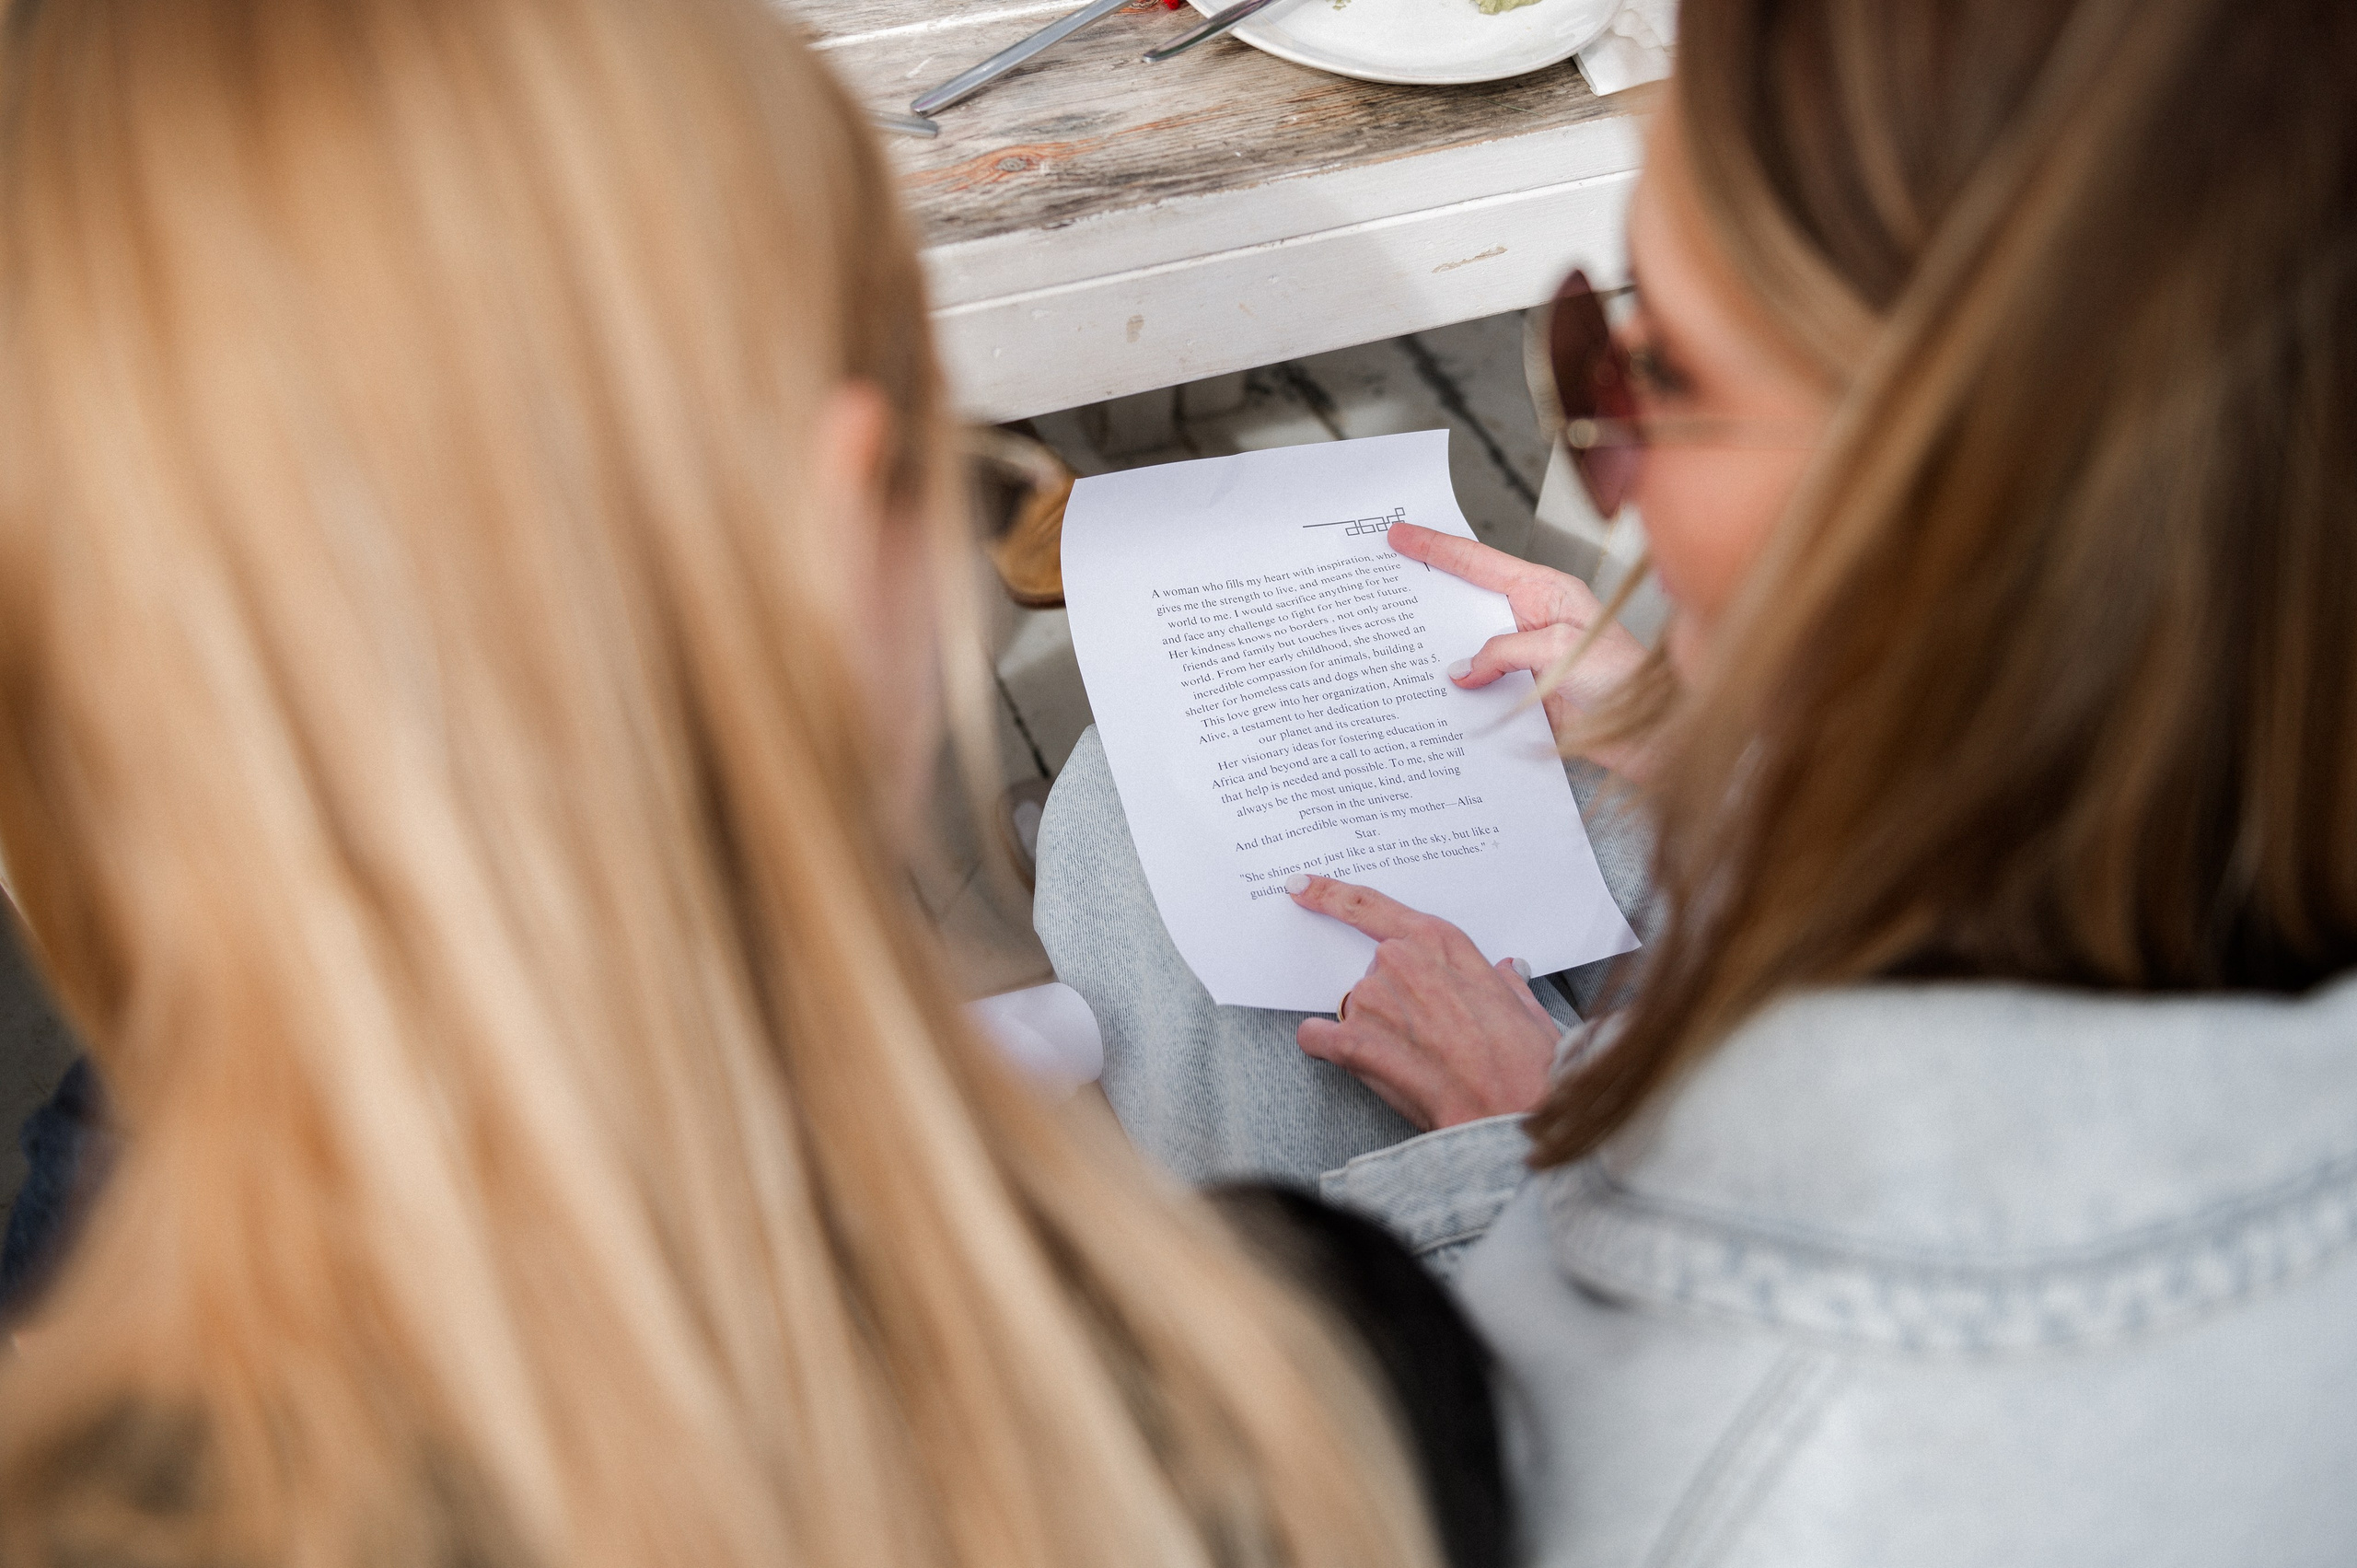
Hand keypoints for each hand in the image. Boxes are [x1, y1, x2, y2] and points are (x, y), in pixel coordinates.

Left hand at [1288, 874, 1562, 1131]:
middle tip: (1427, 1038)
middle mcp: (1397, 961)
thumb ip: (1503, 981)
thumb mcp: (1524, 1006)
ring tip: (1416, 1061)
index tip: (1301, 887)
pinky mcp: (1352, 1042)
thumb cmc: (1523, 1062)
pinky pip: (1316, 1036)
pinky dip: (1327, 1046)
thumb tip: (1506, 971)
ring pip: (1353, 1007)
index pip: (1370, 906)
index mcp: (1439, 942)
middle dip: (1392, 1002)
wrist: (1507, 1113)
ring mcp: (1372, 999)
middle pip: (1371, 972)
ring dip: (1373, 1031)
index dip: (1329, 894)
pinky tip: (1359, 1063)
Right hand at [1387, 522, 1650, 773]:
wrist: (1648, 738)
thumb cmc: (1626, 683)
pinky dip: (1456, 688)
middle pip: (1467, 599)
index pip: (1480, 561)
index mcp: (1546, 592)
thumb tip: (1464, 669)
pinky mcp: (1522, 691)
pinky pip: (1479, 683)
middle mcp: (1533, 619)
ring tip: (1399, 646)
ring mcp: (1525, 656)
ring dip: (1439, 649)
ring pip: (1468, 645)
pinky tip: (1434, 693)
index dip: (1436, 547)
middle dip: (1427, 592)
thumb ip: (1506, 651)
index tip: (1401, 535)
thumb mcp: (1561, 651)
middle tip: (1385, 585)